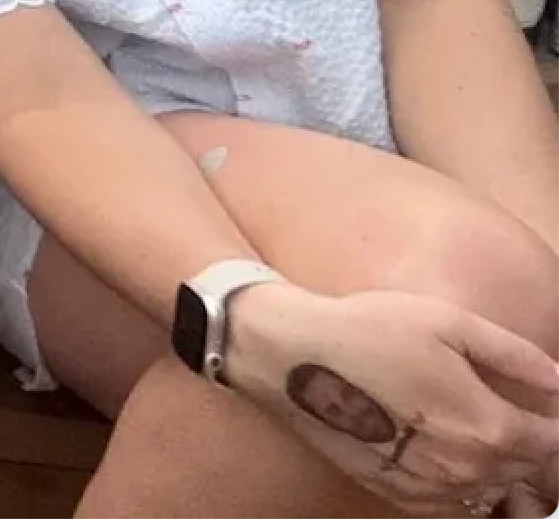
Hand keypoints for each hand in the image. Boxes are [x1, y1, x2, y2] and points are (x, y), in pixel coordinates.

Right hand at [228, 282, 558, 514]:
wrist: (291, 356)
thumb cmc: (368, 329)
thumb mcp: (450, 322)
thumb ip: (516, 356)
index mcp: (488, 427)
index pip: (554, 443)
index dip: (555, 421)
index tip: (543, 402)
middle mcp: (466, 468)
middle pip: (525, 469)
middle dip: (527, 441)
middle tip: (504, 407)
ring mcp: (430, 487)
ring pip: (490, 489)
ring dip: (494, 464)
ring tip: (469, 424)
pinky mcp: (397, 493)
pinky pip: (452, 504)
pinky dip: (460, 483)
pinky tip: (443, 450)